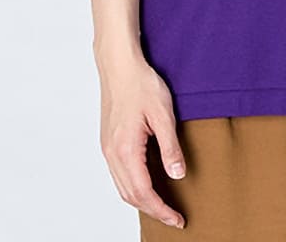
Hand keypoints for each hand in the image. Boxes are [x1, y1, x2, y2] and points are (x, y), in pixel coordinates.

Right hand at [98, 54, 187, 230]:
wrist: (119, 65)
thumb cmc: (141, 84)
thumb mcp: (163, 114)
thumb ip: (170, 147)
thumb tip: (177, 175)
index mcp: (126, 150)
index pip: (144, 192)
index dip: (162, 210)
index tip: (177, 219)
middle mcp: (112, 154)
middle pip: (131, 195)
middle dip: (152, 210)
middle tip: (173, 217)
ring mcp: (107, 148)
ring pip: (122, 187)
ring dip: (141, 200)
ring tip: (162, 205)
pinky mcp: (108, 141)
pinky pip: (118, 174)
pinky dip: (132, 186)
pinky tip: (145, 183)